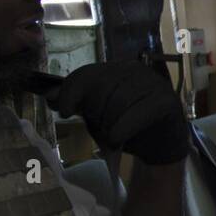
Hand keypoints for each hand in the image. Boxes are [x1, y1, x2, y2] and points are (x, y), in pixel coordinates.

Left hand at [50, 62, 188, 164]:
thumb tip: (50, 96)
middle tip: (102, 129)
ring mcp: (153, 83)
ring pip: (118, 102)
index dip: (70, 92)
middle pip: (100, 88)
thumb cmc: (126, 127)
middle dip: (95, 113)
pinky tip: (117, 140)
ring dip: (109, 125)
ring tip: (113, 137)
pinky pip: (135, 115)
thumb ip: (76, 103)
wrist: (161, 146)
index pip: (86, 73)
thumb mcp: (96, 115)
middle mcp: (136, 69)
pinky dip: (121, 130)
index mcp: (117, 68)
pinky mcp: (166, 101)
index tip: (64, 112)